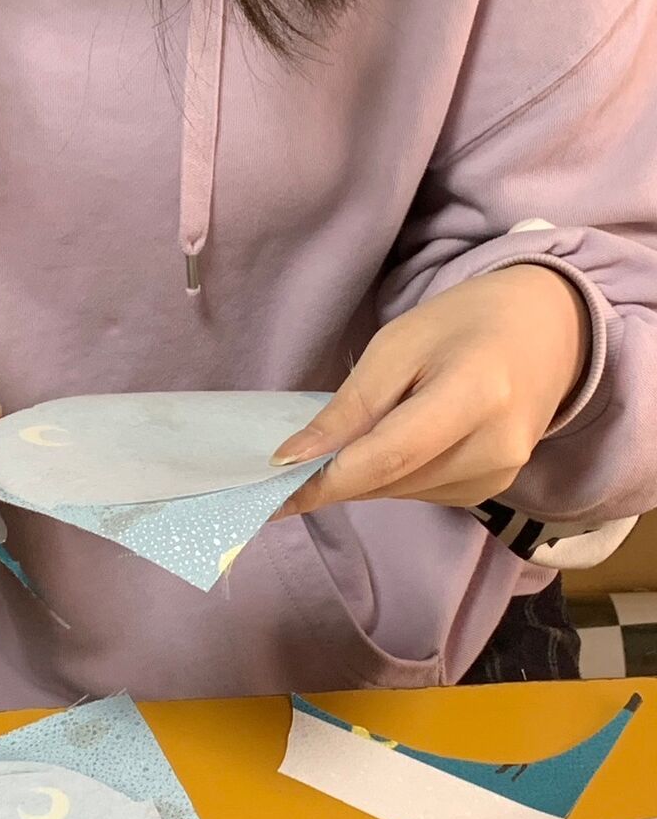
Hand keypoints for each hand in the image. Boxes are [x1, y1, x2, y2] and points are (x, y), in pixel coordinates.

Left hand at [271, 265, 590, 515]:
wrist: (546, 333)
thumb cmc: (463, 324)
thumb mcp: (397, 344)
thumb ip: (350, 406)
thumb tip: (293, 459)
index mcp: (476, 396)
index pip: (389, 455)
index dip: (327, 480)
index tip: (272, 494)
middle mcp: (495, 448)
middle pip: (391, 479)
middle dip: (333, 479)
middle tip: (282, 473)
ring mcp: (499, 476)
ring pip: (400, 492)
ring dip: (361, 477)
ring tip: (341, 445)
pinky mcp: (493, 491)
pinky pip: (420, 493)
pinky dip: (390, 477)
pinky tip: (386, 447)